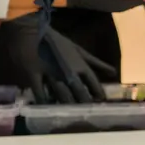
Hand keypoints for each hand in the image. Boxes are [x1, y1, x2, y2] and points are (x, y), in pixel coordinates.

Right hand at [1, 14, 118, 103]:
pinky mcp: (34, 76)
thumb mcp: (79, 50)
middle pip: (80, 94)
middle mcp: (68, 72)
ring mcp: (51, 75)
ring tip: (69, 113)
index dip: (98, 95)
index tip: (100, 103)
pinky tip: (47, 108)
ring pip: (62, 96)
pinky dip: (44, 103)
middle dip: (84, 104)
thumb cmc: (56, 42)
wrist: (31, 31)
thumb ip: (96, 63)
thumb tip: (114, 73)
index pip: (94, 84)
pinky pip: (40, 94)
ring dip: (67, 105)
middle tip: (86, 112)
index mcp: (80, 65)